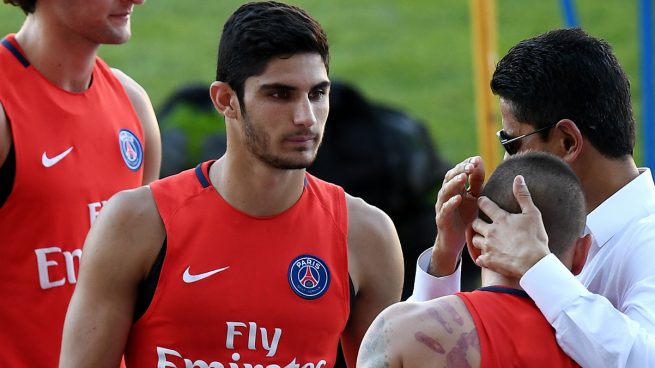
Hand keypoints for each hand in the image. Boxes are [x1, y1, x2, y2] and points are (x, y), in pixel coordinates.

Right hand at [429, 156, 484, 275]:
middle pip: (449, 178)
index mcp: (454, 188)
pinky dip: (451, 203)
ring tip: (463, 177)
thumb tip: (479, 160)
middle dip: (460, 171)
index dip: (465, 164)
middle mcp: (446, 195)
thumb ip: (476, 181)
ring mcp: (442, 206)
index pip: (457, 171)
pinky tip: (458, 198)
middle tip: (470, 166)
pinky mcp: (442, 219)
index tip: (476, 159)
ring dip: (454, 184)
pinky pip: (445, 209)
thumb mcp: (474, 197)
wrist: (455, 240)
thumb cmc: (465, 216)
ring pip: (445, 191)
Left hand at [471, 175, 549, 277]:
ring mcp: (488, 247)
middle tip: (481, 222)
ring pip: (474, 240)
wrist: (533, 264)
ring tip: (483, 239)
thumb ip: (523, 196)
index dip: (482, 201)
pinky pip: (479, 258)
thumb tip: (518, 178)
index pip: (484, 204)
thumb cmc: (535, 239)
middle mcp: (490, 231)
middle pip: (475, 223)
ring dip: (478, 239)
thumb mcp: (533, 214)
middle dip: (476, 222)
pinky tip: (486, 257)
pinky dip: (481, 257)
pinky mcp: (488, 260)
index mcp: (501, 219)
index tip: (481, 201)